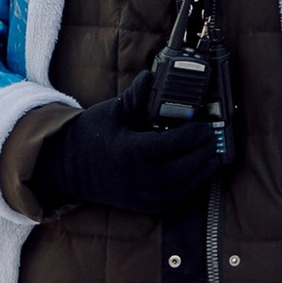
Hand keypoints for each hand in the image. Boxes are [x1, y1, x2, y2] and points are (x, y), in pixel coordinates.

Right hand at [30, 90, 222, 219]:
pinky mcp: (142, 206)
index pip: (173, 145)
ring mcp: (141, 196)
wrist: (68, 168)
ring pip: (182, 187)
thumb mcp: (112, 113)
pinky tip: (196, 173)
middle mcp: (139, 178)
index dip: (193, 135)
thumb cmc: (91, 136)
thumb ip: (136, 97)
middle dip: (203, 152)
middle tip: (213, 138)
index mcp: (132, 152)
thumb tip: (150, 76)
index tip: (204, 126)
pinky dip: (188, 187)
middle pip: (184, 167)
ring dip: (201, 172)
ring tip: (213, 156)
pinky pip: (173, 199)